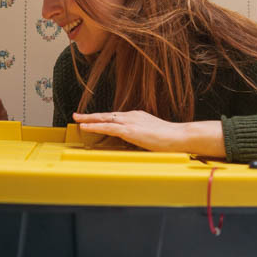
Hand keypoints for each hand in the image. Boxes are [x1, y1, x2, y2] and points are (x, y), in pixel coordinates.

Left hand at [73, 110, 225, 156]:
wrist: (179, 136)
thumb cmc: (170, 138)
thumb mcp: (153, 134)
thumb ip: (143, 135)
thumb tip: (137, 141)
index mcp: (137, 116)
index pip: (116, 116)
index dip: (103, 118)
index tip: (94, 119)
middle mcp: (132, 116)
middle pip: (107, 115)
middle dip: (91, 116)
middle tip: (77, 115)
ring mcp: (130, 122)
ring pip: (104, 119)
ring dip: (89, 120)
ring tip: (77, 120)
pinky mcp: (130, 130)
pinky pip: (108, 127)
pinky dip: (95, 126)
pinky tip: (86, 127)